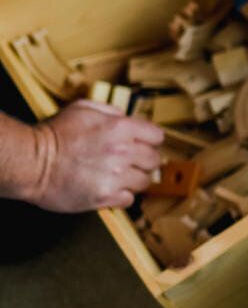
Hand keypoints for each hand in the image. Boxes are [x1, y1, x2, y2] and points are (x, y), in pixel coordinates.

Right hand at [25, 100, 162, 211]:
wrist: (30, 162)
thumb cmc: (52, 135)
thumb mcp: (81, 109)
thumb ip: (109, 110)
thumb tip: (125, 117)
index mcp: (120, 128)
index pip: (157, 136)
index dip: (149, 140)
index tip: (143, 144)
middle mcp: (122, 151)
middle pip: (154, 160)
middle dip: (143, 160)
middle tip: (130, 162)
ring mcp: (116, 175)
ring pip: (144, 181)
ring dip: (133, 179)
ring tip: (117, 176)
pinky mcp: (106, 196)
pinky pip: (129, 199)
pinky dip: (121, 196)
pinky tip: (109, 188)